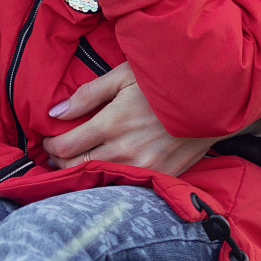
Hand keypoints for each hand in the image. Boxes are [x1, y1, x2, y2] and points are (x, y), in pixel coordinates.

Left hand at [43, 62, 215, 176]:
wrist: (213, 97)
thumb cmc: (165, 79)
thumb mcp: (124, 76)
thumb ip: (88, 95)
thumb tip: (54, 113)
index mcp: (112, 123)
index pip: (65, 146)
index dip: (50, 145)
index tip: (47, 139)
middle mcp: (125, 150)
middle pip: (76, 167)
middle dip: (60, 162)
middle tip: (56, 154)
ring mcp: (144, 167)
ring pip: (98, 180)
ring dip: (81, 172)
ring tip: (75, 163)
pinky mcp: (161, 175)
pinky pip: (125, 185)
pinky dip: (109, 179)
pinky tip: (105, 170)